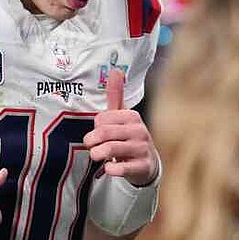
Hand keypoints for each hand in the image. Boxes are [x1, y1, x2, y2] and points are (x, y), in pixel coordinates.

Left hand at [85, 69, 158, 186]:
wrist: (147, 163)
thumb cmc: (129, 136)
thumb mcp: (123, 116)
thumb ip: (116, 95)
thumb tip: (116, 70)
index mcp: (132, 116)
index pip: (101, 119)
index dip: (95, 127)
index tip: (98, 133)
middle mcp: (139, 130)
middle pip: (104, 133)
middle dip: (92, 141)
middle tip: (91, 146)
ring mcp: (142, 149)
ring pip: (111, 149)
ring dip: (97, 154)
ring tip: (97, 156)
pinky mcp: (142, 166)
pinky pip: (121, 168)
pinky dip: (111, 169)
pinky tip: (108, 169)